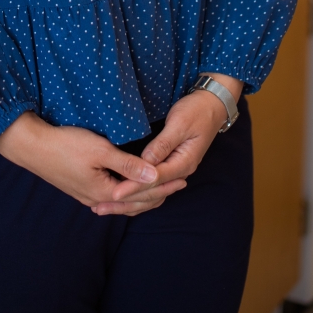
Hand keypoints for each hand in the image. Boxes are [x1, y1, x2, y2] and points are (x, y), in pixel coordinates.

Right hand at [0, 112, 185, 215]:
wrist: (33, 147)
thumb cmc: (66, 144)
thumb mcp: (100, 150)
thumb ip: (127, 164)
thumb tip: (153, 175)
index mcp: (105, 192)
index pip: (143, 193)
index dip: (164, 185)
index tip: (183, 177)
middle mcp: (98, 199)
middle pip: (135, 202)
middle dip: (159, 193)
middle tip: (180, 185)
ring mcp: (88, 196)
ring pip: (123, 202)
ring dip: (143, 197)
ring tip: (161, 191)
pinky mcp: (81, 188)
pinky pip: (113, 198)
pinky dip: (127, 197)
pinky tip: (128, 195)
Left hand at [92, 74, 242, 216]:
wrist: (212, 105)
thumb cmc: (196, 111)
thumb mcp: (178, 124)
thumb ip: (162, 144)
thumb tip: (145, 162)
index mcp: (184, 163)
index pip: (154, 180)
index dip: (133, 187)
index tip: (114, 194)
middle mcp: (180, 170)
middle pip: (151, 191)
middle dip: (127, 200)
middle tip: (101, 207)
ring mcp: (177, 168)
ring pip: (152, 190)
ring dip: (130, 199)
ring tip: (107, 206)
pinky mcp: (171, 163)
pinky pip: (153, 181)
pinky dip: (137, 188)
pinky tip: (124, 192)